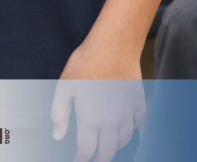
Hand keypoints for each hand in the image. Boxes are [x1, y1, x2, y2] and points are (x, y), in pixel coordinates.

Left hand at [51, 38, 146, 161]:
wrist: (113, 46)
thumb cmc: (85, 64)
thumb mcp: (64, 87)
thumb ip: (59, 114)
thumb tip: (58, 137)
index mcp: (90, 120)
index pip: (87, 150)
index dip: (81, 160)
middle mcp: (111, 122)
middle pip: (108, 152)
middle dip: (100, 160)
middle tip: (93, 160)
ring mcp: (127, 113)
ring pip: (124, 141)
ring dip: (115, 147)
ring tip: (108, 148)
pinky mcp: (138, 102)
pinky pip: (137, 124)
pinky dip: (131, 130)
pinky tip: (124, 127)